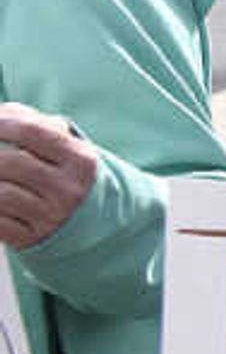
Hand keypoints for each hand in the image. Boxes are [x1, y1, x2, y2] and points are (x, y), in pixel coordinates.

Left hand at [0, 104, 99, 249]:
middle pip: (11, 162)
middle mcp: (70, 189)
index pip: (32, 131)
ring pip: (0, 194)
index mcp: (80, 160)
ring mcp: (51, 217)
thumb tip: (0, 114)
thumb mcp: (65, 147)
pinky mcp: (31, 239)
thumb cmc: (63, 173)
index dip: (1, 123)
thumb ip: (36, 124)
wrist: (89, 223)